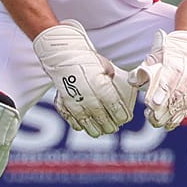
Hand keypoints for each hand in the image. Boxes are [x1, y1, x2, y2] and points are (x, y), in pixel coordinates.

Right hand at [36, 22, 134, 136]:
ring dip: (93, 128)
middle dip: (108, 124)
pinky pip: (69, 118)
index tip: (125, 118)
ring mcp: (71, 100)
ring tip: (100, 131)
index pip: (113, 104)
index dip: (120, 114)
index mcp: (99, 84)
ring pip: (84, 120)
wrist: (62, 54)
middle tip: (114, 128)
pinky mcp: (61, 101)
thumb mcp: (106, 66)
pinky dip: (77, 124)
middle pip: (100, 115)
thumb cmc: (87, 60)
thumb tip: (125, 88)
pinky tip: (83, 126)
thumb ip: (114, 80)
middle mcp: (85, 94)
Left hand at [131, 29, 186, 130]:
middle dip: (161, 110)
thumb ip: (141, 71)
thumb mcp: (151, 58)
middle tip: (149, 116)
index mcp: (173, 67)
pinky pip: (185, 109)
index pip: (167, 83)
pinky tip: (168, 125)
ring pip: (179, 106)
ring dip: (167, 117)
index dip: (160, 94)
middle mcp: (182, 78)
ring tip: (155, 121)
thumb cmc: (164, 56)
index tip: (151, 104)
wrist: (185, 51)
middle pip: (173, 98)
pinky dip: (177, 119)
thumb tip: (133, 80)